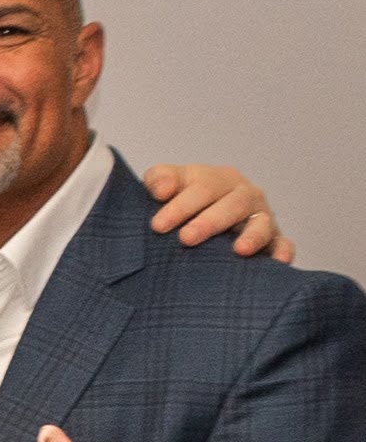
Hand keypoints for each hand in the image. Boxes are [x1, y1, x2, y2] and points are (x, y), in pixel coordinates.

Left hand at [140, 164, 287, 262]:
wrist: (205, 217)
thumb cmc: (182, 201)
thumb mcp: (167, 184)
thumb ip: (159, 179)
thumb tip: (162, 190)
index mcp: (217, 179)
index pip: (202, 187)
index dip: (181, 206)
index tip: (158, 225)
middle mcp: (243, 195)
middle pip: (232, 204)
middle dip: (210, 222)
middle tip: (186, 239)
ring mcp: (260, 216)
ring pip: (261, 223)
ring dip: (252, 236)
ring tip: (239, 250)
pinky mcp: (273, 239)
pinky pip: (282, 243)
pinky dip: (282, 251)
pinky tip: (277, 262)